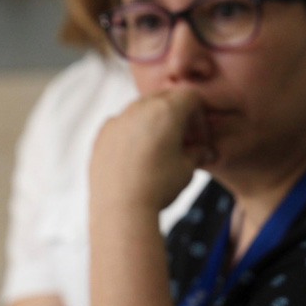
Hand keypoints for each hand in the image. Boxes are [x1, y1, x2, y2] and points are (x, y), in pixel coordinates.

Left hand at [90, 87, 213, 213]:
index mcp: (166, 110)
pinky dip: (133, 132)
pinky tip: (138, 157)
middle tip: (183, 141)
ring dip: (155, 122)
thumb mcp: (189, 168)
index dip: (200, 117)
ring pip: (142, 108)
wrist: (120, 209)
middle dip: (178, 115)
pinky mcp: (101, 135)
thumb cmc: (159, 186)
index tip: (199, 139)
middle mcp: (140, 108)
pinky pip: (122, 124)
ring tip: (160, 149)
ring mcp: (117, 120)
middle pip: (165, 98)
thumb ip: (198, 152)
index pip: (191, 97)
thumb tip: (203, 151)